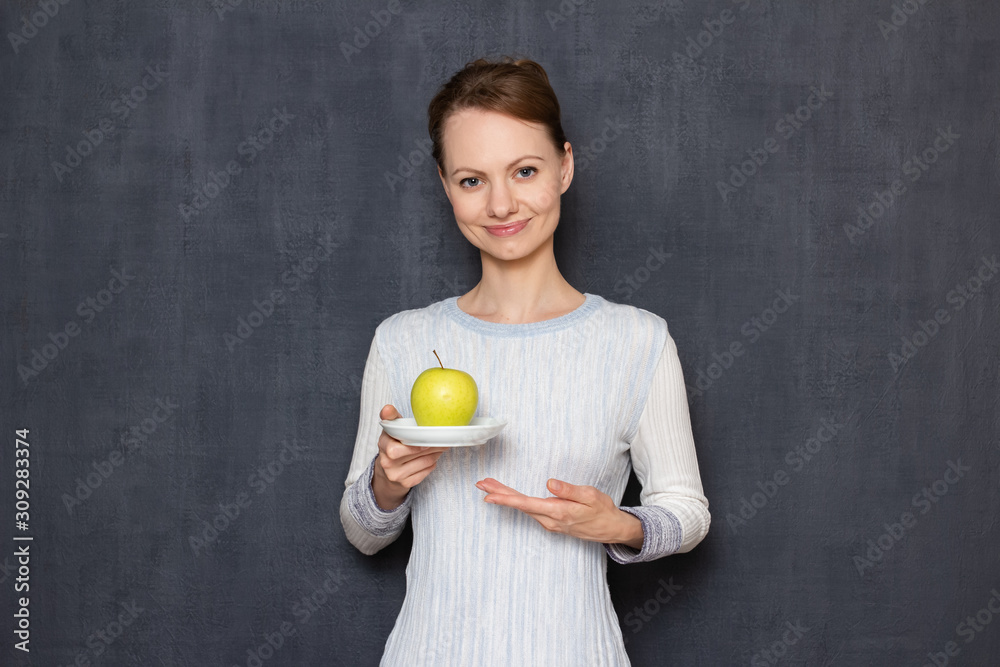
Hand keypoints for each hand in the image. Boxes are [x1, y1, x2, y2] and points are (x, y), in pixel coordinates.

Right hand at [372, 404, 446, 509]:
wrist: (387, 471)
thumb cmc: (393, 444)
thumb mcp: (390, 430)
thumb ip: (391, 417)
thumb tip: (388, 408)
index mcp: (383, 445)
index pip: (395, 448)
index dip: (413, 445)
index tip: (426, 440)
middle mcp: (387, 462)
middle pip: (416, 453)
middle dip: (432, 445)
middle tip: (443, 439)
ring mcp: (396, 474)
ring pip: (425, 462)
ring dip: (436, 453)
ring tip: (441, 446)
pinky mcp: (406, 483)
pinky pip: (426, 471)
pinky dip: (433, 463)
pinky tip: (434, 456)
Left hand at [475, 477, 643, 547]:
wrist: (611, 528)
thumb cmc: (602, 510)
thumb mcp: (590, 495)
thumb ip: (569, 490)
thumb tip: (549, 483)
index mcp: (559, 512)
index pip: (527, 504)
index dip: (506, 499)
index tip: (489, 495)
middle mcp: (551, 520)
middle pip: (520, 506)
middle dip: (500, 494)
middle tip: (481, 484)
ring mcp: (551, 523)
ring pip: (524, 508)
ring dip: (507, 497)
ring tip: (490, 485)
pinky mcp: (552, 522)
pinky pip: (531, 511)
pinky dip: (518, 501)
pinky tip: (510, 495)